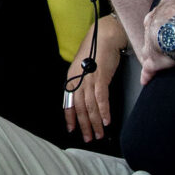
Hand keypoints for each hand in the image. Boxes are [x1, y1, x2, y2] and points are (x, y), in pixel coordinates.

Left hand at [63, 23, 121, 142]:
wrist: (105, 36)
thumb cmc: (97, 51)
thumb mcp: (84, 67)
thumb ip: (83, 82)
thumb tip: (86, 98)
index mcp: (71, 77)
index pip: (68, 102)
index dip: (70, 117)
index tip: (72, 129)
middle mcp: (77, 80)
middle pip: (80, 107)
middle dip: (84, 125)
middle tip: (89, 138)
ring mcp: (88, 79)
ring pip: (90, 106)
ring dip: (95, 123)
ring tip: (99, 134)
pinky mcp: (101, 77)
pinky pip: (101, 99)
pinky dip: (103, 111)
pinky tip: (106, 121)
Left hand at [140, 0, 174, 83]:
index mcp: (156, 15)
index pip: (155, 17)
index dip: (160, 20)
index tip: (164, 24)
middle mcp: (150, 30)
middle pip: (149, 34)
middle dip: (154, 37)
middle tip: (161, 40)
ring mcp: (151, 46)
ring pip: (147, 50)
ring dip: (151, 54)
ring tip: (156, 58)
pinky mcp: (155, 61)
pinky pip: (149, 69)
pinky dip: (147, 74)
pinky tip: (146, 79)